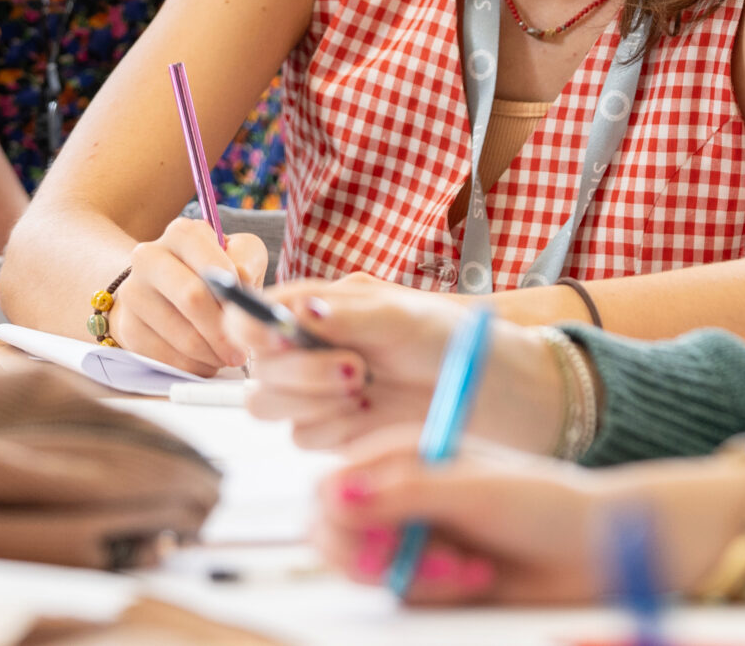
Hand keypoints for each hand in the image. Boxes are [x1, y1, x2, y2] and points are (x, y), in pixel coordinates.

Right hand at [107, 215, 270, 373]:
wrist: (160, 287)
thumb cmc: (209, 271)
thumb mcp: (237, 254)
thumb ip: (247, 261)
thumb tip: (241, 287)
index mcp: (181, 234)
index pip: (212, 267)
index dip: (235, 296)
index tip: (247, 315)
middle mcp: (149, 256)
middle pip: (192, 299)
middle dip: (224, 331)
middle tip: (241, 350)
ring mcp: (133, 292)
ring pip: (183, 336)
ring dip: (213, 354)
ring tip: (225, 355)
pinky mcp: (127, 326)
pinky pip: (168, 358)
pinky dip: (194, 366)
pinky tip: (204, 359)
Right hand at [227, 278, 565, 452]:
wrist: (493, 393)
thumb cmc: (452, 340)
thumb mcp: (402, 316)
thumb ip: (346, 316)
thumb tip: (300, 310)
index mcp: (317, 308)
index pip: (252, 315)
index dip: (252, 328)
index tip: (281, 337)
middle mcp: (309, 350)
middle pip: (255, 367)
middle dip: (297, 371)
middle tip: (355, 371)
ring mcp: (319, 393)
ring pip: (269, 406)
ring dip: (311, 400)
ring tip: (365, 388)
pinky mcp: (336, 432)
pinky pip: (304, 437)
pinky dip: (333, 426)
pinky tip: (372, 412)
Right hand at [315, 428, 617, 604]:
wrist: (594, 550)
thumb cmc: (544, 505)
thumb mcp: (475, 490)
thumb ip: (403, 492)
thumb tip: (335, 497)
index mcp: (402, 452)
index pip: (330, 485)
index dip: (343, 519)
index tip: (382, 540)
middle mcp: (398, 491)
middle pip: (332, 532)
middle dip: (375, 557)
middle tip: (431, 561)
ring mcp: (410, 536)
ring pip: (366, 570)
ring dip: (416, 576)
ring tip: (471, 566)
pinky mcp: (426, 578)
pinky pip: (400, 597)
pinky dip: (437, 593)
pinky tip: (479, 577)